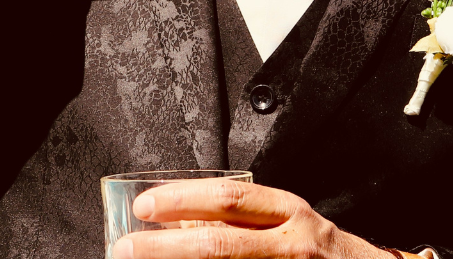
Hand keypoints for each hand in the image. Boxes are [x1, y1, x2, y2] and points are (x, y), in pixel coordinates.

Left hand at [114, 178, 386, 258]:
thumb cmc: (325, 254)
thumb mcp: (290, 225)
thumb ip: (244, 223)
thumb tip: (181, 227)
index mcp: (289, 214)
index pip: (228, 198)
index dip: (182, 200)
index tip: (145, 205)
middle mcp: (293, 245)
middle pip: (220, 242)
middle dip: (166, 247)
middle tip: (126, 247)